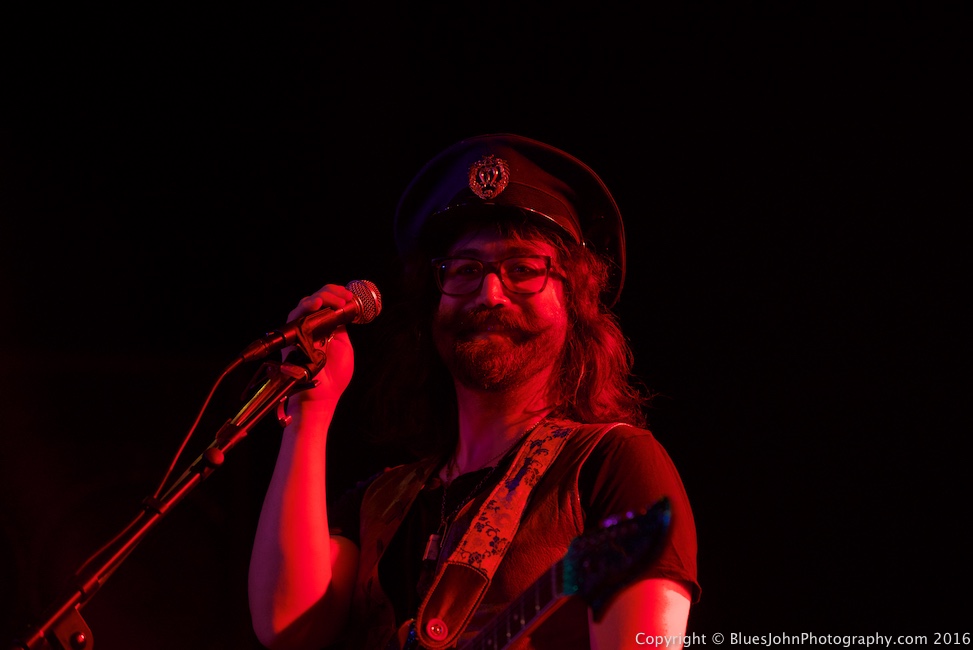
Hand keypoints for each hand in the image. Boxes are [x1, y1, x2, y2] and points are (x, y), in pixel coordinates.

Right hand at [284, 284, 354, 404]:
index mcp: (326, 329)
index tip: (349, 298)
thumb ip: (340, 328)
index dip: (338, 296)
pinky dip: (306, 306)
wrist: (323, 395)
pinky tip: (317, 304)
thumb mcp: (344, 346)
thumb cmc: (334, 376)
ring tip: (334, 301)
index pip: (328, 304)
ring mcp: (301, 330)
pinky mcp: (292, 336)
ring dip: (322, 297)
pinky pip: (295, 315)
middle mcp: (312, 327)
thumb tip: (340, 311)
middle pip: (317, 299)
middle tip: (345, 298)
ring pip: (306, 303)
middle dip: (332, 293)